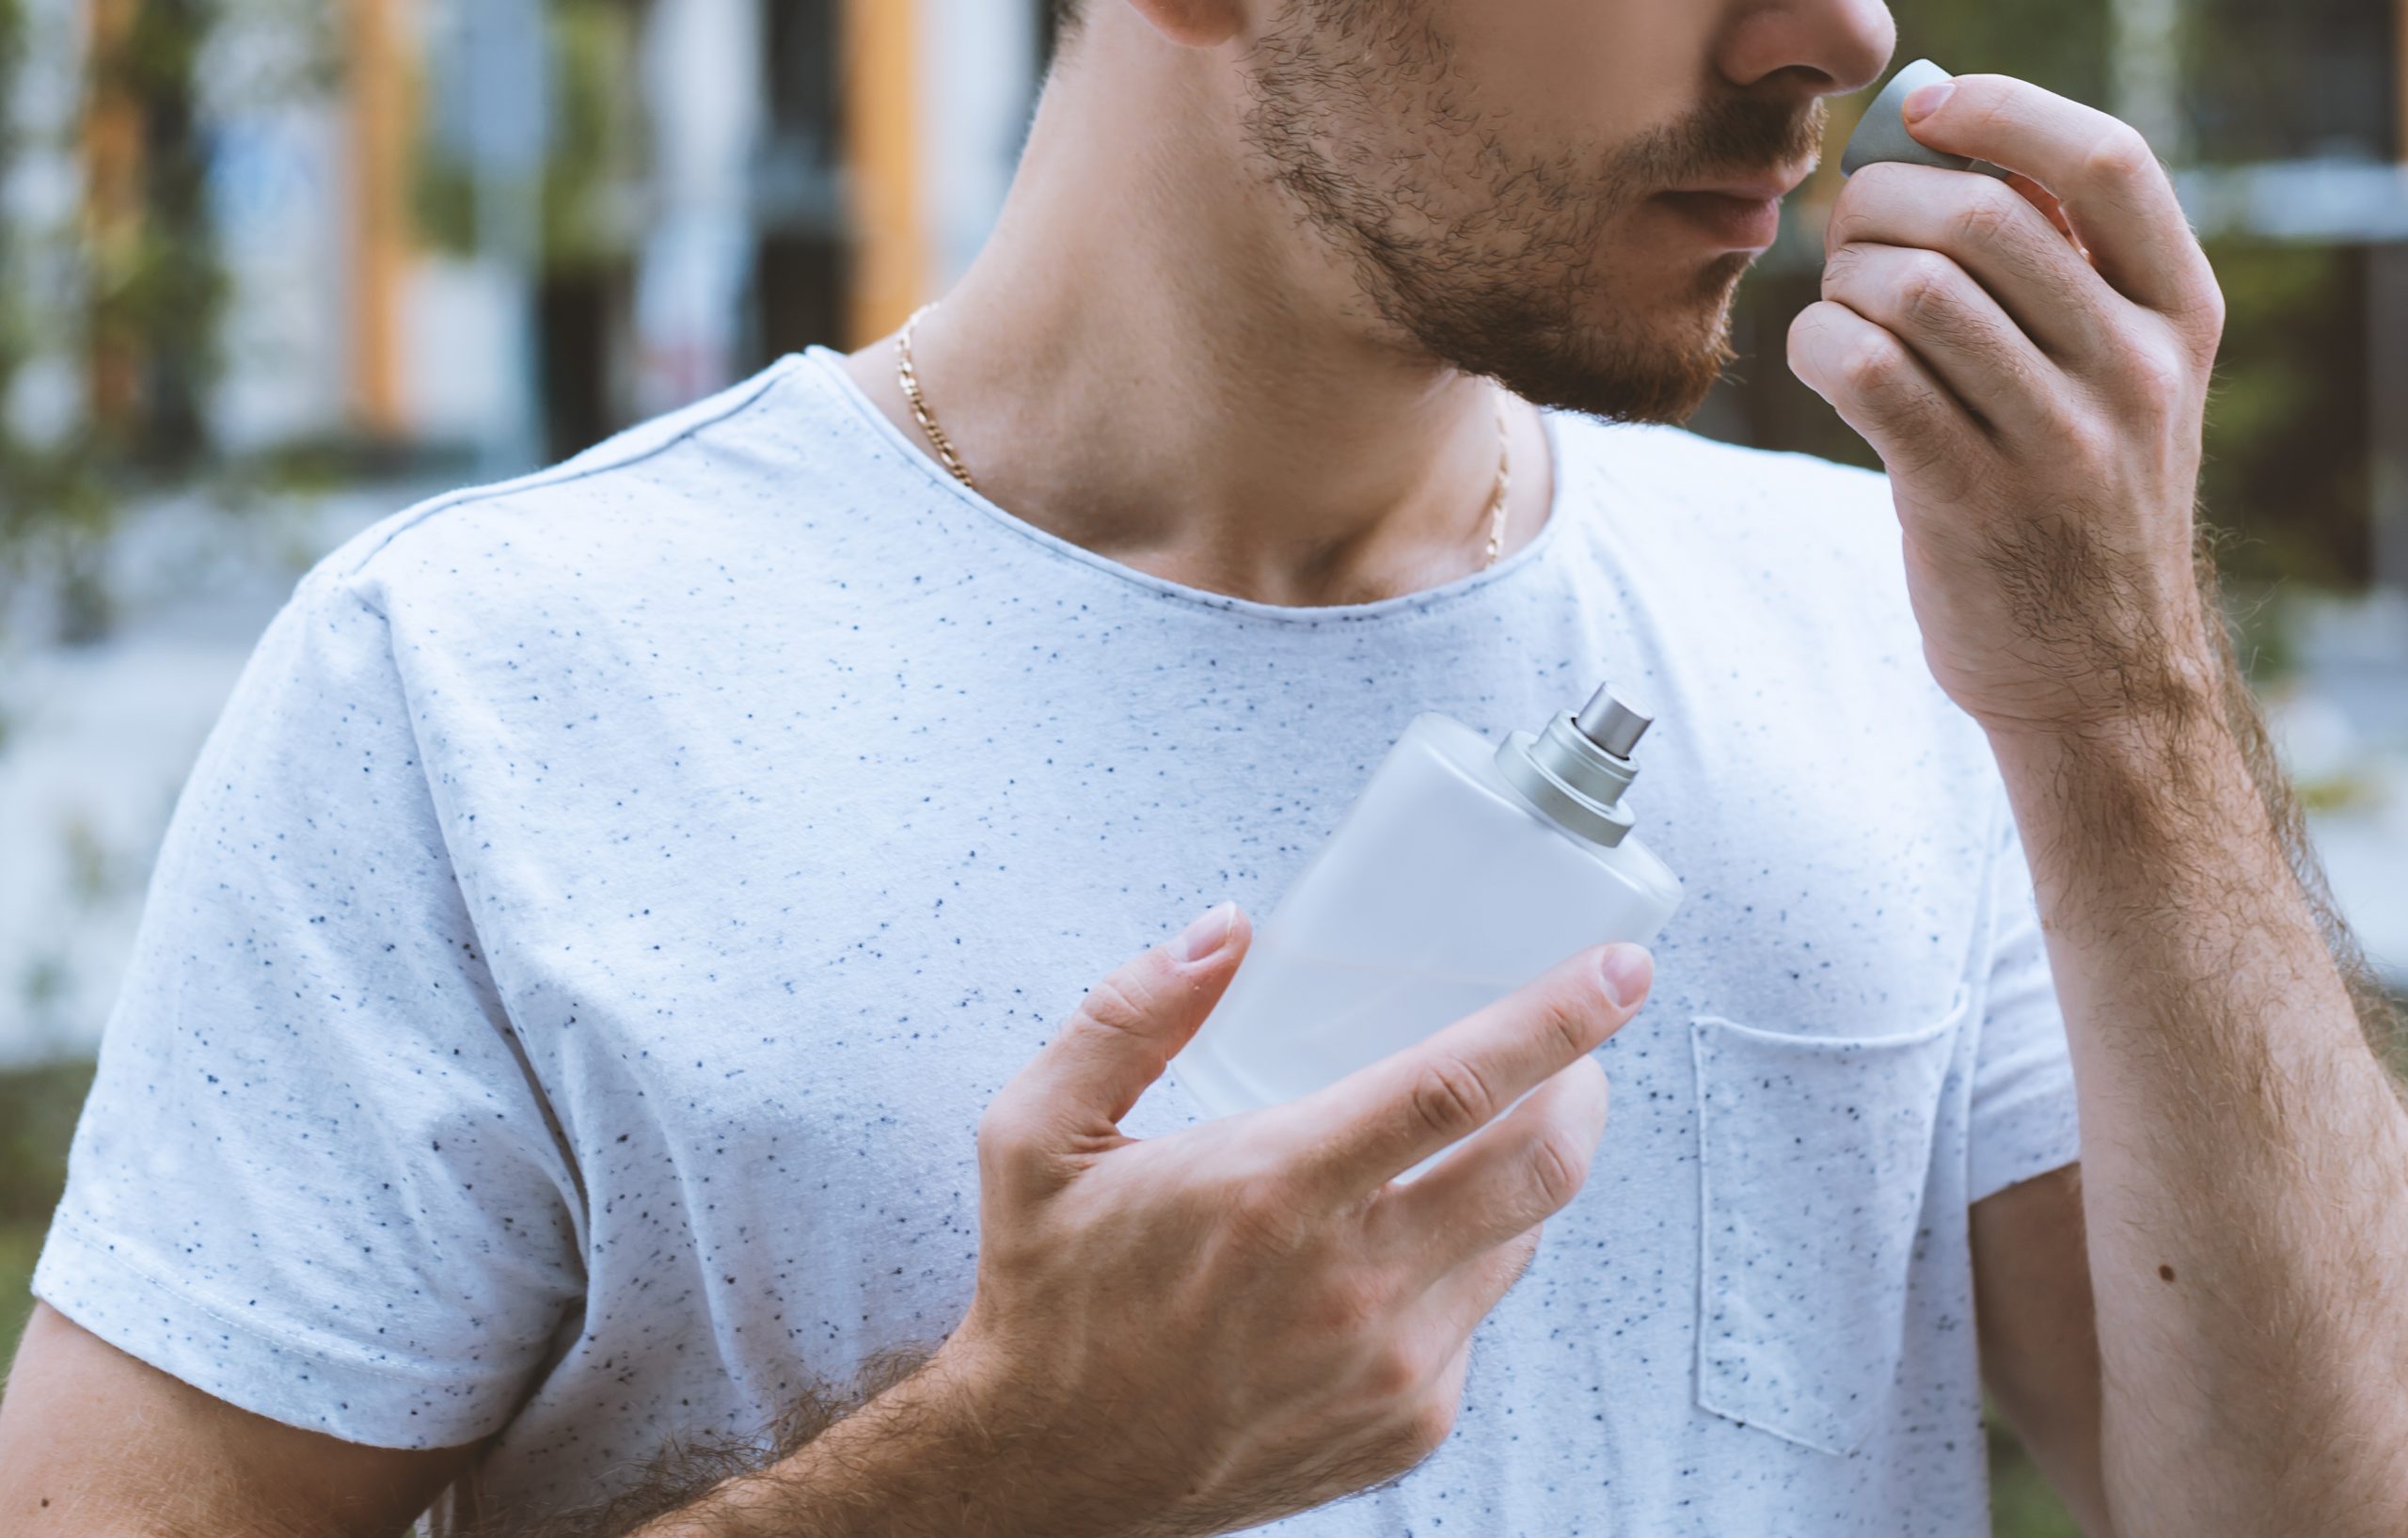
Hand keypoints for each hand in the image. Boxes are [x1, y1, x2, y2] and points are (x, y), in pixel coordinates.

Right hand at [929, 905, 1650, 1537]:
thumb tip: (1227, 931)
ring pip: (1519, 1241)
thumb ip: (1129, 1016)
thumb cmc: (1050, 1291)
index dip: (1554, 1022)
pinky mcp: (1408, 1425)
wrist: (1051, 1472)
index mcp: (1271, 1195)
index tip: (1621, 971)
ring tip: (1474, 1141)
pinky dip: (1463, 1261)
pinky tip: (1399, 1245)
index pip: (1452, 1089)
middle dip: (1585, 1090)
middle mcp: (1351, 1287)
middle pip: (1540, 1168)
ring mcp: (1391, 1368)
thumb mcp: (1037, 1133)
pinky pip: (1476, 1315)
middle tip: (1577, 1054)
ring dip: (1520, 1174)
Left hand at [1787, 73, 2229, 740]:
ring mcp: (2055, 441)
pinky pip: (1867, 375)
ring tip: (1839, 304)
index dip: (2004, 113)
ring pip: (1914, 291)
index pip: (2107, 165)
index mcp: (2176, 316)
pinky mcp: (1967, 502)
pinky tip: (1822, 358)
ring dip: (1844, 278)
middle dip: (1882, 203)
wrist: (2099, 677)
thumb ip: (2053, 271)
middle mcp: (2130, 370)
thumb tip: (1934, 125)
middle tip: (1850, 233)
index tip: (1927, 109)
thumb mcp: (2116, 381)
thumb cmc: (2077, 503)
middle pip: (1981, 217)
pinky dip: (1820, 344)